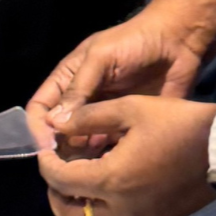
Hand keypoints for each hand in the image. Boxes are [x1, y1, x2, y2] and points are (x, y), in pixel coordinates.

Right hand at [26, 3, 209, 155]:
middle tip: (66, 169)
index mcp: (69, 80)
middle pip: (59, 131)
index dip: (38, 128)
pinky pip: (109, 147)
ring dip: (81, 158)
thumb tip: (54, 123)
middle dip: (59, 149)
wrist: (177, 42)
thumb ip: (78, 88)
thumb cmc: (134, 43)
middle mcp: (82, 101)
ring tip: (86, 172)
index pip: (41, 108)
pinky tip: (109, 169)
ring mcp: (104, 115)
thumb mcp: (101, 58)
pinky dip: (106, 159)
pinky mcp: (126, 126)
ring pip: (82, 143)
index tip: (45, 150)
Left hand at [39, 95, 214, 215]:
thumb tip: (56, 123)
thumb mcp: (131, 109)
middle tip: (57, 170)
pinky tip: (110, 180)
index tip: (45, 148)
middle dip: (56, 194)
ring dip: (79, 205)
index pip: (59, 180)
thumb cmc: (179, 124)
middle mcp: (121, 210)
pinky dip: (103, 206)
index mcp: (111, 180)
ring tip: (82, 176)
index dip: (45, 163)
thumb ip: (88, 117)